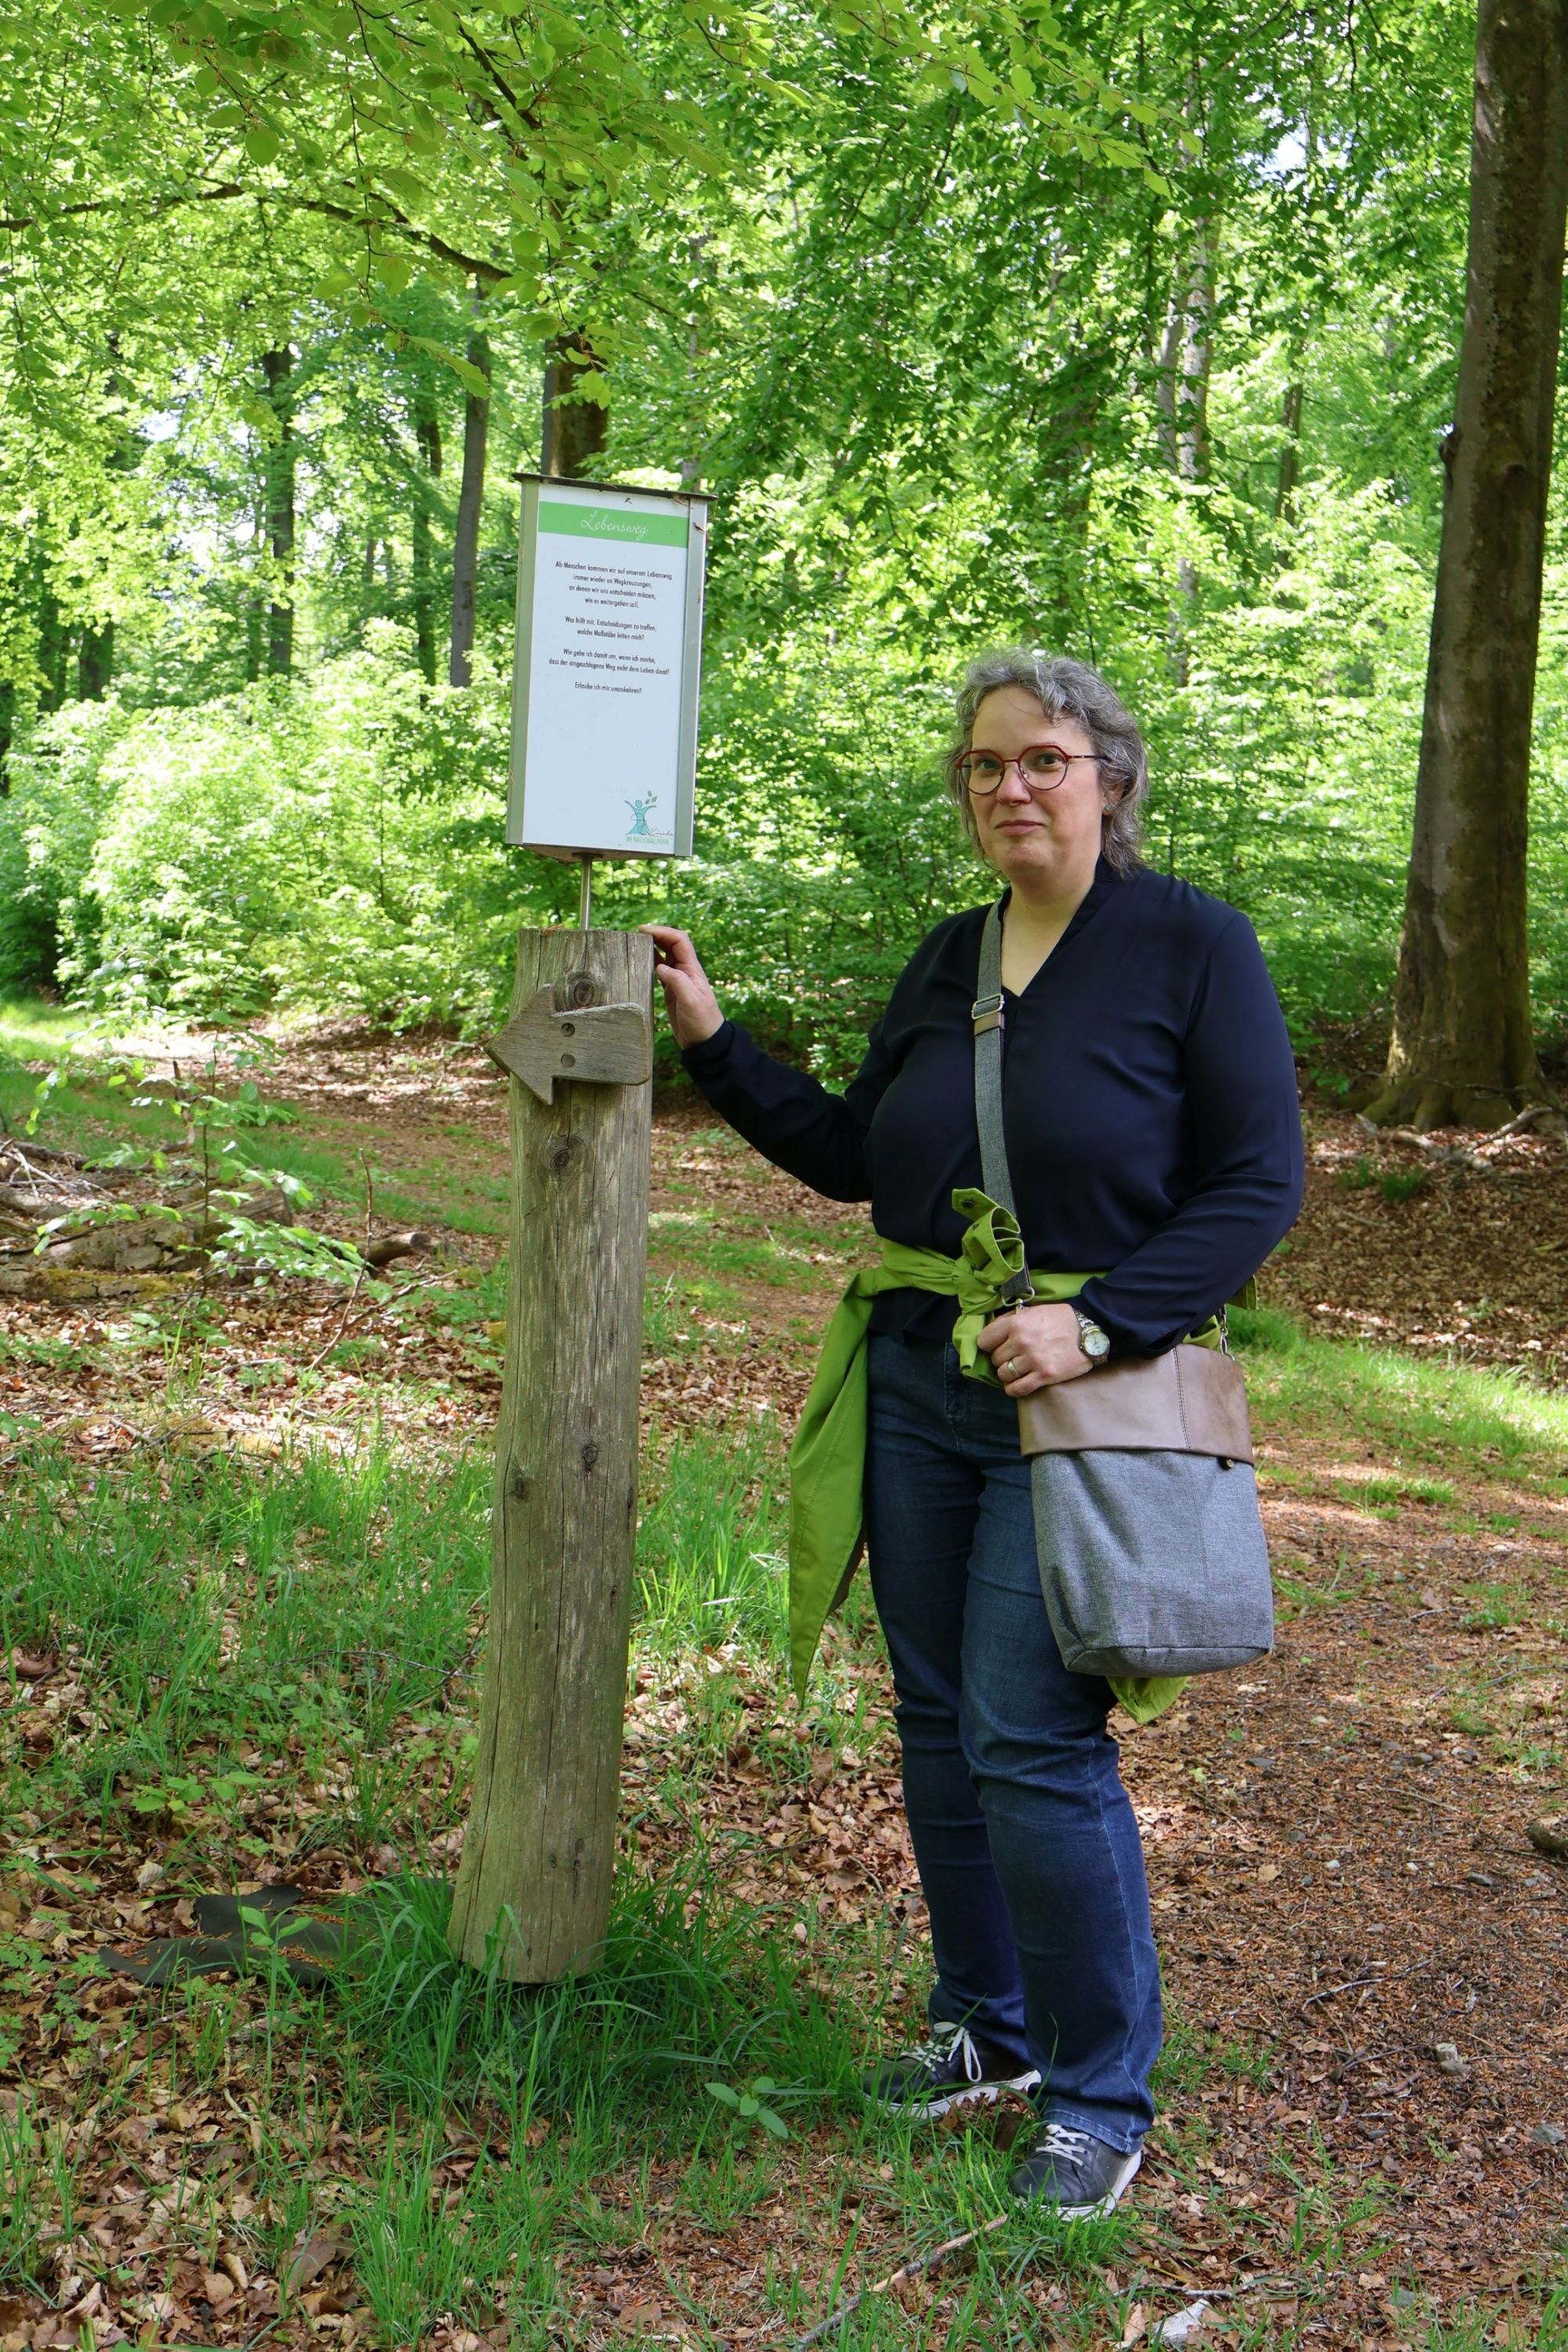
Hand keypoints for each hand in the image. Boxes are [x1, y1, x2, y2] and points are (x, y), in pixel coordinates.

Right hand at [642, 925, 724, 1048]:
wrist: (704, 1040)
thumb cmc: (702, 1020)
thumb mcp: (691, 1001)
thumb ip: (677, 981)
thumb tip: (660, 967)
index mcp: (692, 969)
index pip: (679, 941)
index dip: (663, 931)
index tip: (644, 930)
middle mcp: (685, 970)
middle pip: (671, 944)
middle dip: (656, 935)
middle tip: (636, 933)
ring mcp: (678, 979)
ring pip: (665, 955)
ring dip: (652, 946)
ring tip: (636, 943)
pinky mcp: (671, 989)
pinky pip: (660, 969)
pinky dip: (650, 962)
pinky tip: (640, 961)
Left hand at [978, 1300, 1096, 1393]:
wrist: (1090, 1331)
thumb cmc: (1060, 1319)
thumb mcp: (1033, 1311)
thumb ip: (1011, 1320)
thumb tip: (992, 1330)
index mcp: (1016, 1323)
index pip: (984, 1341)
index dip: (988, 1344)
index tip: (995, 1346)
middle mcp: (1022, 1342)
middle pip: (995, 1359)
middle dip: (1001, 1359)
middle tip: (1013, 1357)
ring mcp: (1033, 1360)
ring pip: (1004, 1375)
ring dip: (1008, 1374)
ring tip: (1017, 1370)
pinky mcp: (1044, 1376)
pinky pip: (1018, 1389)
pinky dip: (1013, 1389)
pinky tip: (1016, 1384)